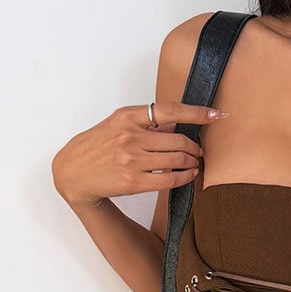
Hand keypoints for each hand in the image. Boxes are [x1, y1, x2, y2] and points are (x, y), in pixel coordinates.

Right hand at [51, 101, 229, 207]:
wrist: (73, 172)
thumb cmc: (98, 146)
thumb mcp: (117, 125)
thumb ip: (146, 123)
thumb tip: (178, 123)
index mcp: (127, 116)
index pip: (170, 110)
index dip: (197, 112)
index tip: (216, 114)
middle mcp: (130, 136)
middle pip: (179, 139)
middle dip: (196, 147)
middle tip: (200, 151)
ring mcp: (132, 159)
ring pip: (178, 158)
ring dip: (193, 162)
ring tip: (195, 163)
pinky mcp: (134, 181)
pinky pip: (170, 178)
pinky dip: (186, 176)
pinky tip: (189, 174)